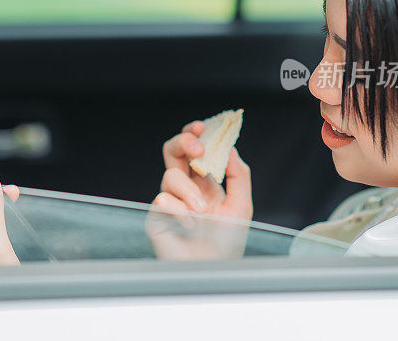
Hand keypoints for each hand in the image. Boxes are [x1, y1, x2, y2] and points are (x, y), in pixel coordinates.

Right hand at [146, 120, 252, 259]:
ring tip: (203, 213)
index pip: (194, 149)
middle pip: (172, 150)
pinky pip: (163, 199)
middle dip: (184, 142)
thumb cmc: (226, 243)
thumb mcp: (241, 206)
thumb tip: (230, 149)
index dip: (194, 134)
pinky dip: (180, 211)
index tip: (203, 126)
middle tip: (198, 150)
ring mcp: (169, 200)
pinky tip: (190, 226)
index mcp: (203, 181)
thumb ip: (238, 176)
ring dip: (190, 192)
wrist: (212, 270)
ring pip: (170, 175)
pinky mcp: (156, 215)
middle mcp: (184, 187)